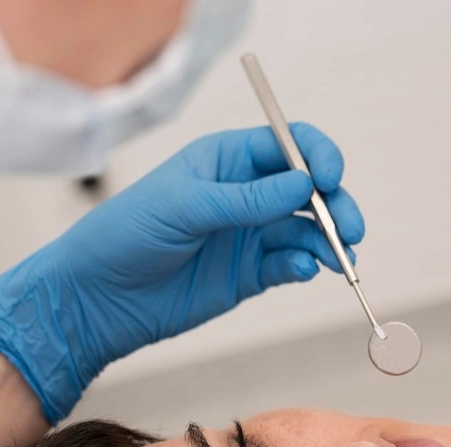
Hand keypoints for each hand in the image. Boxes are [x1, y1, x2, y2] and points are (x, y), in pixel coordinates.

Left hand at [0, 126, 364, 422]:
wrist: (99, 298)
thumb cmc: (127, 234)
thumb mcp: (186, 207)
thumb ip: (248, 199)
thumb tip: (305, 185)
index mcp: (227, 160)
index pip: (288, 145)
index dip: (318, 156)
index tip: (331, 179)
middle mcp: (246, 193)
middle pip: (310, 190)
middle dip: (336, 206)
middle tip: (351, 232)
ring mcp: (250, 234)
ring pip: (307, 230)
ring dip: (329, 242)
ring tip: (338, 261)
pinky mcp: (250, 275)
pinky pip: (291, 264)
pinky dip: (305, 267)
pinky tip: (302, 271)